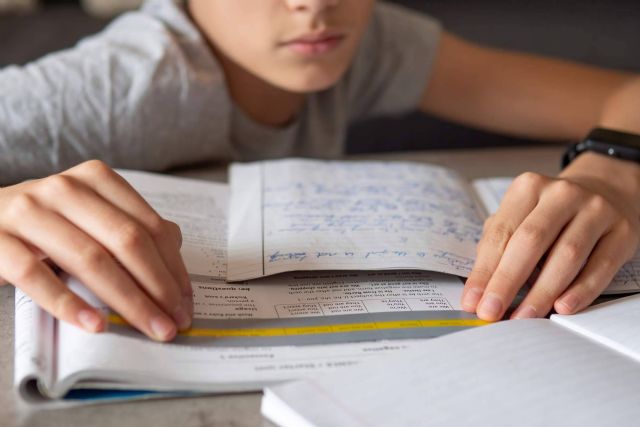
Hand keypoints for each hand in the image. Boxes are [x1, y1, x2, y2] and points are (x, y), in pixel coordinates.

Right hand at [0, 160, 191, 340]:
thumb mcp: (90, 215)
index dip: (174, 267)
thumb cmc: (47, 223)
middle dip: (159, 286)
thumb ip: (131, 226)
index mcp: (96, 179)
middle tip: (175, 322)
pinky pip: (35, 275)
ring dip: (128, 300)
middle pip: (127, 241)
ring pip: (90, 258)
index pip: (150, 226)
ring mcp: (28, 211)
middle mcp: (65, 189)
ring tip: (151, 328)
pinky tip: (96, 325)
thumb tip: (176, 254)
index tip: (186, 302)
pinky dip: (69, 303)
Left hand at [461, 153, 639, 320]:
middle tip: (492, 312)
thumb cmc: (550, 214)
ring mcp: (596, 210)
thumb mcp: (519, 217)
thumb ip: (497, 247)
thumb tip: (478, 291)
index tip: (472, 301)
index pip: (501, 234)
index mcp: (528, 188)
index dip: (484, 271)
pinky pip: (600, 266)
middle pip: (530, 242)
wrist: (606, 191)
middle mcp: (562, 194)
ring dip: (542, 292)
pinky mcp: (622, 231)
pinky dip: (581, 290)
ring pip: (567, 255)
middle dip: (507, 282)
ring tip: (524, 317)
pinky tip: (563, 307)